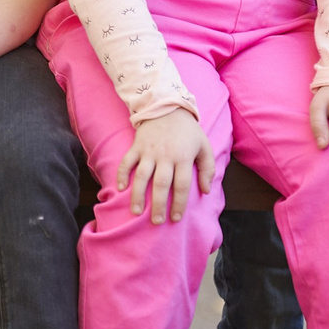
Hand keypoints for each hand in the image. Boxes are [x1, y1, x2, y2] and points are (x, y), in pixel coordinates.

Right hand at [117, 106, 216, 223]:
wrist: (167, 106)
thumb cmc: (188, 131)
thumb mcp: (204, 146)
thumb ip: (207, 169)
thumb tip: (206, 191)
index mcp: (183, 157)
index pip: (182, 185)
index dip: (179, 204)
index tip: (175, 218)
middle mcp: (165, 156)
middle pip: (161, 184)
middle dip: (158, 205)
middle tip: (156, 222)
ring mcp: (149, 151)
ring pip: (141, 176)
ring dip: (137, 195)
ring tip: (136, 212)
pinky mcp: (137, 146)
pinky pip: (126, 162)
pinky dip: (122, 174)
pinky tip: (120, 188)